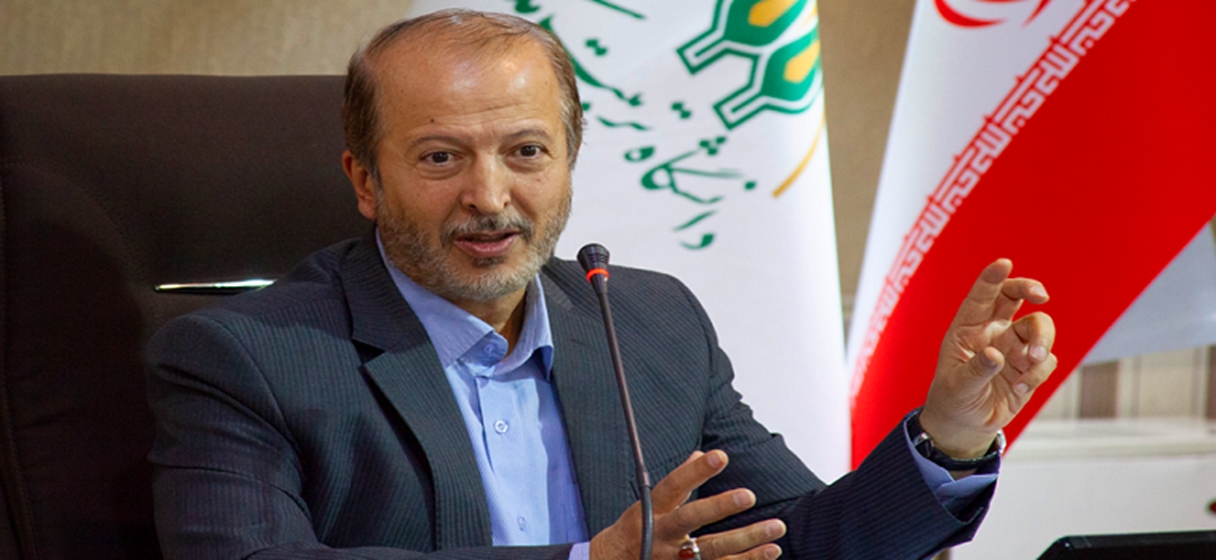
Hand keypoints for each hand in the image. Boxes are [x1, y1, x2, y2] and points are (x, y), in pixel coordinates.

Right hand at [590, 450, 785, 559]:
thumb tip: (700, 454)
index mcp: (651, 510)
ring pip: (713, 550)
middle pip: (691, 519)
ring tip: (776, 527)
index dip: (696, 472)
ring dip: (747, 539)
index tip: (720, 456)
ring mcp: (674, 559)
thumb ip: (679, 482)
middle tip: (748, 495)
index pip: (673, 486)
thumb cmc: (637, 529)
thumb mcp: (649, 502)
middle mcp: (662, 535)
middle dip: (719, 507)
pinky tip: (770, 550)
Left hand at [920, 259, 1057, 459]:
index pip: (981, 296)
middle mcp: (993, 331)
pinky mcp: (1030, 366)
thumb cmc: (952, 399)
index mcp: (968, 328)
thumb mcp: (957, 386)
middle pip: (1016, 295)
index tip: (1004, 263)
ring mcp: (1014, 347)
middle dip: (1030, 288)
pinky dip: (1038, 372)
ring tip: (1031, 360)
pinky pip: (1046, 359)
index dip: (992, 277)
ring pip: (1039, 325)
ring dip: (1042, 339)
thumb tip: (996, 355)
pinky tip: (1021, 388)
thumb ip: (977, 370)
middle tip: (1041, 296)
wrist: (965, 425)